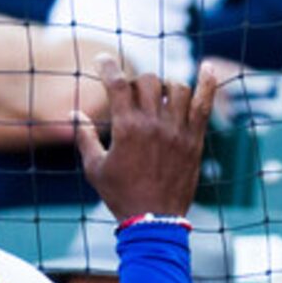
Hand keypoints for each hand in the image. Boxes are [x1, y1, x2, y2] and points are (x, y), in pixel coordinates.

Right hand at [77, 57, 222, 222]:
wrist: (152, 222)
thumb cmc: (121, 196)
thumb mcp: (94, 169)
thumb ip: (84, 138)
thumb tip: (74, 113)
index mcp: (126, 128)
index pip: (117, 83)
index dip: (107, 66)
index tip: (102, 60)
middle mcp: (153, 123)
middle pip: (147, 81)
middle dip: (137, 82)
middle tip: (133, 97)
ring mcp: (177, 130)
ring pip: (176, 86)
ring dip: (165, 86)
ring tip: (160, 98)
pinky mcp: (194, 139)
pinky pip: (204, 103)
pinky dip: (207, 82)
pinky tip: (206, 67)